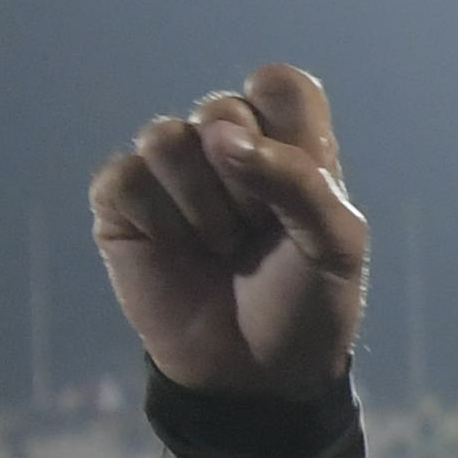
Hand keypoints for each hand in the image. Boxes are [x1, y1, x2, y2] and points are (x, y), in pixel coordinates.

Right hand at [94, 62, 374, 394]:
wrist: (257, 374)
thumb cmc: (306, 304)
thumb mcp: (336, 246)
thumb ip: (299, 179)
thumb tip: (220, 135)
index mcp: (286, 144)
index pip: (277, 84)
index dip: (287, 130)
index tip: (301, 186)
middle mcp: (225, 147)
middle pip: (221, 109)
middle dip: (247, 182)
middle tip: (259, 233)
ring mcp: (170, 174)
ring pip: (165, 137)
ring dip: (202, 203)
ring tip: (222, 246)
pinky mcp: (121, 203)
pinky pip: (125, 177)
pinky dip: (159, 221)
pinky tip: (179, 252)